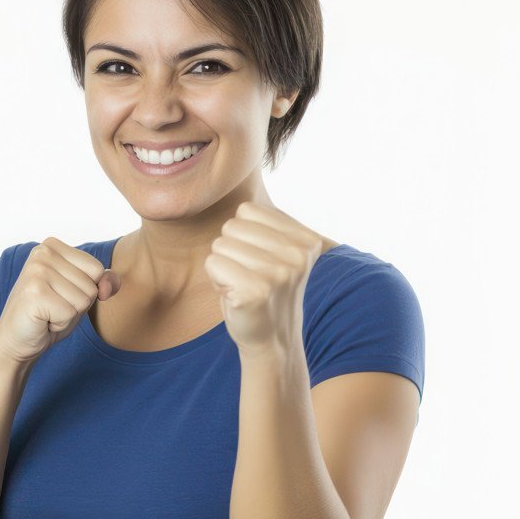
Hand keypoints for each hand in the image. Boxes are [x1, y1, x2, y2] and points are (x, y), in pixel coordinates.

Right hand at [0, 237, 120, 365]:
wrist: (15, 342)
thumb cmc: (48, 316)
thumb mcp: (80, 294)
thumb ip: (102, 282)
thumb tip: (109, 285)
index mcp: (52, 246)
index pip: (97, 269)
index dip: (85, 291)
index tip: (59, 295)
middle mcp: (42, 252)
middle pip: (91, 284)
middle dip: (76, 305)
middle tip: (51, 307)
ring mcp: (37, 270)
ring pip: (83, 299)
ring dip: (68, 315)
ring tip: (46, 313)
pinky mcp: (34, 292)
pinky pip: (70, 313)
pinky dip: (59, 325)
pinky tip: (41, 321)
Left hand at [204, 202, 324, 354]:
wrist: (272, 340)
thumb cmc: (265, 289)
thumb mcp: (278, 251)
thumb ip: (266, 223)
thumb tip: (238, 179)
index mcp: (306, 239)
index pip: (247, 210)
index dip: (243, 234)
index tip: (258, 260)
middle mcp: (298, 254)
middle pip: (231, 226)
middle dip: (231, 251)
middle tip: (249, 277)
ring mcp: (279, 273)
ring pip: (220, 244)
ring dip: (223, 267)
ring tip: (243, 286)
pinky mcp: (257, 290)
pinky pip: (213, 263)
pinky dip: (216, 281)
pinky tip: (237, 297)